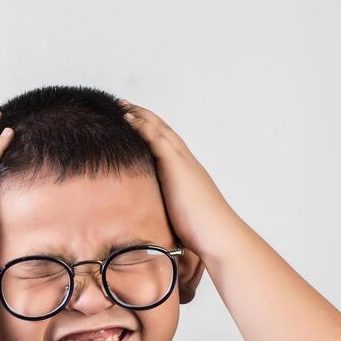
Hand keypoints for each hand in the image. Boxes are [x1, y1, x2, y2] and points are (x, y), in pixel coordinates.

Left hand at [117, 99, 238, 259]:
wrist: (217, 235)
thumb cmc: (201, 234)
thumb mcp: (180, 218)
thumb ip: (168, 213)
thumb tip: (157, 227)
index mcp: (187, 174)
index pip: (167, 147)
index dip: (152, 133)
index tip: (136, 123)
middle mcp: (186, 163)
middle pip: (163, 132)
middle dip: (144, 118)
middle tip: (125, 105)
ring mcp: (182, 162)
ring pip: (159, 130)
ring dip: (140, 116)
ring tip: (122, 105)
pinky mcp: (176, 165)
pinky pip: (156, 139)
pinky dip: (142, 126)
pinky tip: (128, 119)